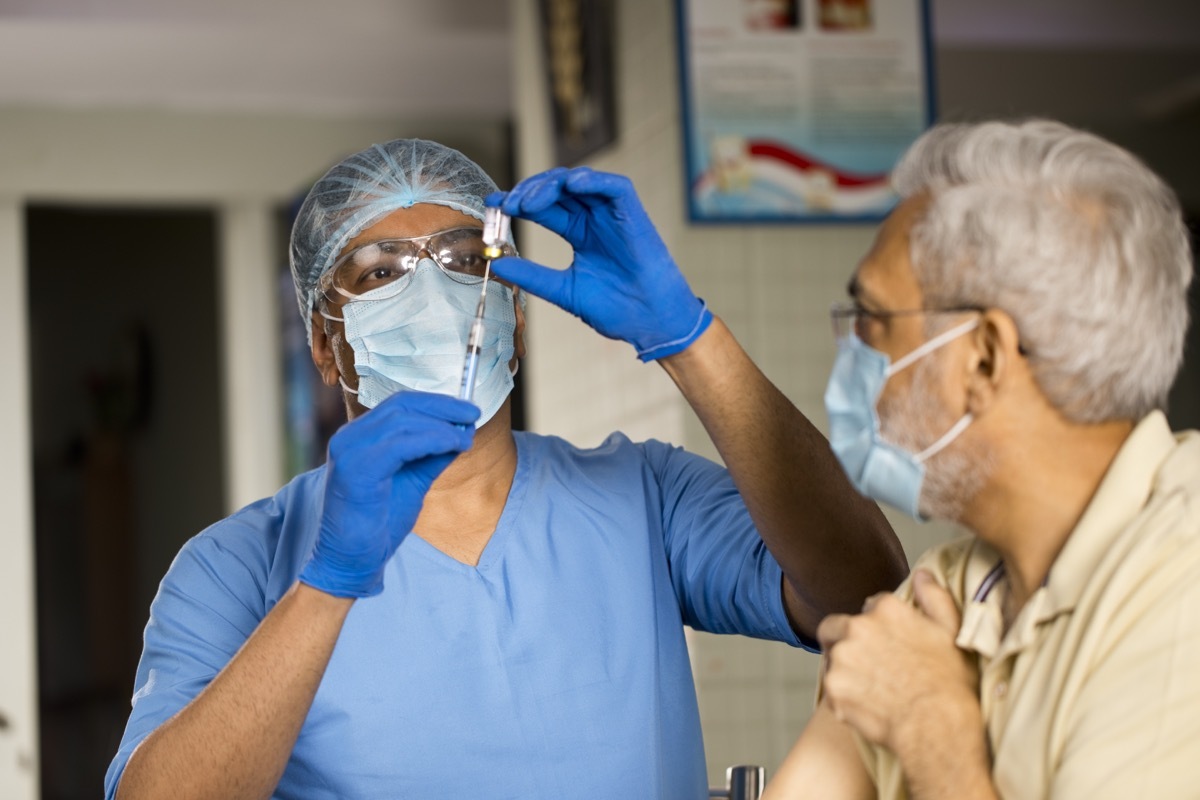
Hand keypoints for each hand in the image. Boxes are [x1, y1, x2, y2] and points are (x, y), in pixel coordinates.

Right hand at [299, 391, 478, 597]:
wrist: (351, 561)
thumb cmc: (378, 523)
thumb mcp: (414, 481)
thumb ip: (433, 456)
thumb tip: (461, 433)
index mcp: (359, 437)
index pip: (399, 404)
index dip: (436, 402)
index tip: (467, 409)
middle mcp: (350, 437)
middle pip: (401, 405)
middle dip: (442, 406)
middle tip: (473, 414)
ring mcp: (349, 451)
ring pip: (402, 421)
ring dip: (441, 425)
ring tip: (465, 437)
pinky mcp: (355, 469)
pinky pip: (400, 444)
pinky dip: (432, 440)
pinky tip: (452, 446)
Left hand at [488, 167, 711, 360]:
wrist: (650, 321)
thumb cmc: (616, 309)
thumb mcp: (563, 290)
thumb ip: (532, 276)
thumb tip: (497, 264)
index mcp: (579, 234)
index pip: (543, 208)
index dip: (518, 202)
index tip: (493, 204)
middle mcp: (594, 219)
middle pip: (556, 190)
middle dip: (528, 192)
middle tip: (508, 205)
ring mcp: (612, 214)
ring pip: (579, 181)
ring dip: (550, 185)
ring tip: (528, 202)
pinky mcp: (632, 213)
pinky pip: (613, 186)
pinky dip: (591, 180)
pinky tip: (569, 185)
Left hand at [818, 570, 979, 755]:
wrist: (937, 727)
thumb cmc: (949, 682)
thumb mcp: (951, 632)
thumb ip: (934, 597)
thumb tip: (923, 575)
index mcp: (884, 609)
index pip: (869, 607)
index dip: (878, 626)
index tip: (888, 644)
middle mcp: (856, 627)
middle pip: (834, 627)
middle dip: (841, 639)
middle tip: (864, 663)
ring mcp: (841, 658)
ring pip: (831, 659)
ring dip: (843, 670)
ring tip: (871, 689)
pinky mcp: (832, 688)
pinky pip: (832, 689)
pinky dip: (844, 698)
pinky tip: (867, 706)